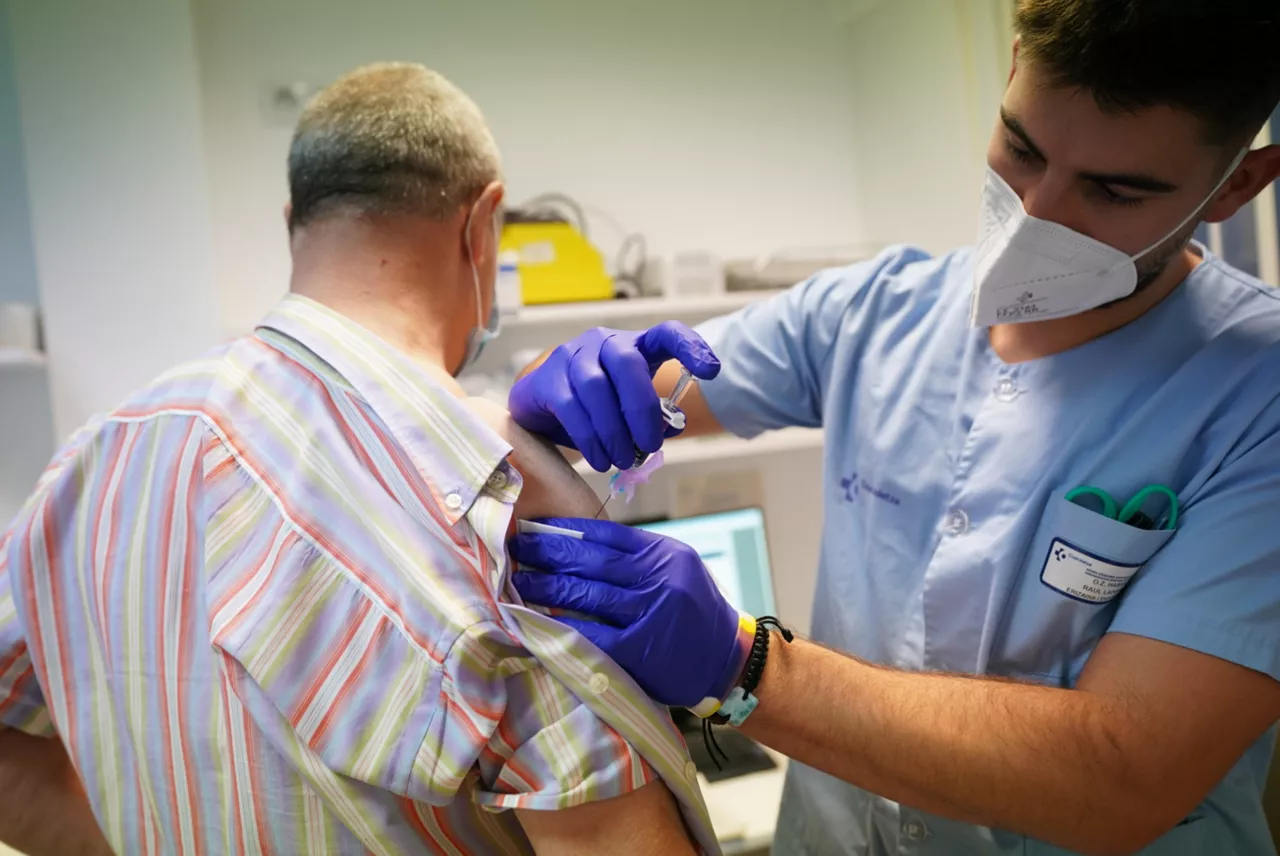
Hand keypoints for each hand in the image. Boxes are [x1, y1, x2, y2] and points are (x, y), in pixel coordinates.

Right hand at [508, 323, 719, 471]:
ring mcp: (572, 357)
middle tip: (649, 446)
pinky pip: (571, 408)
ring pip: (596, 388)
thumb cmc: (597, 406)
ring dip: (614, 431)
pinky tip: (600, 460)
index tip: (711, 372)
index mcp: (634, 345)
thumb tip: (666, 433)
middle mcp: (603, 342)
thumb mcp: (630, 408)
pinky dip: (590, 439)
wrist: (542, 406)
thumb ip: (652, 418)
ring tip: (623, 460)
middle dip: (642, 410)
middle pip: (627, 363)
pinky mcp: (546, 380)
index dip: (690, 347)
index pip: (666, 333)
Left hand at [510, 518, 751, 709]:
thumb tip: (576, 543)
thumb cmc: (694, 613)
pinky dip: (560, 626)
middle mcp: (660, 579)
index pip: (607, 535)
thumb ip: (637, 558)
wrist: (727, 661)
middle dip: (549, 552)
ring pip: (587, 593)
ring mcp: (651, 615)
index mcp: (665, 554)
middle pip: (592, 560)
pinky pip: (591, 634)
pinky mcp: (641, 651)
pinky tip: (536, 619)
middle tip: (516, 548)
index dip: (566, 530)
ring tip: (518, 580)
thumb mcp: (676, 571)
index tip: (536, 527)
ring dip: (547, 585)